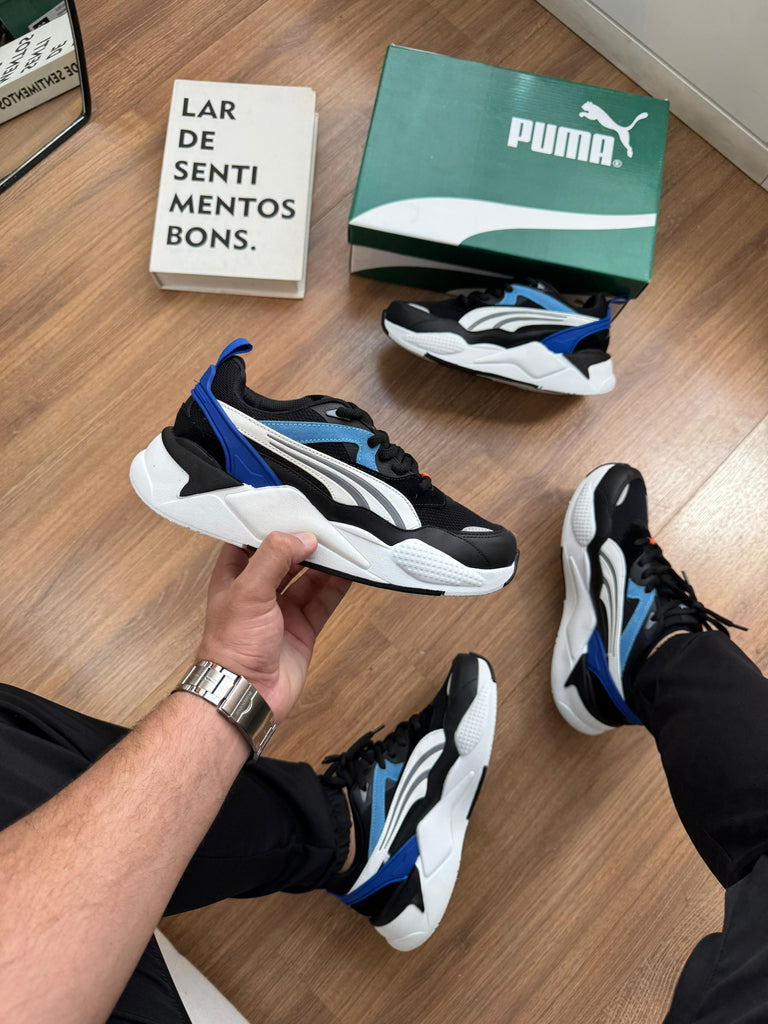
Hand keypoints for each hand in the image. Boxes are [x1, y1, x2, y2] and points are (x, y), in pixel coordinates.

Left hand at [198, 533, 349, 720]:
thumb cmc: (231, 647)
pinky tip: (349, 572)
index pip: (251, 540)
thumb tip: (302, 537)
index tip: (293, 509)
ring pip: (308, 578)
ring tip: (343, 545)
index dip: (271, 525)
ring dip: (325, 563)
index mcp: (234, 577)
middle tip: (326, 526)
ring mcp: (281, 611)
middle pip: (286, 557)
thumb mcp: (248, 590)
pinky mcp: (302, 628)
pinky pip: (323, 600)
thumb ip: (274, 557)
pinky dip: (337, 586)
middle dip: (305, 543)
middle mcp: (258, 591)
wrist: (245, 694)